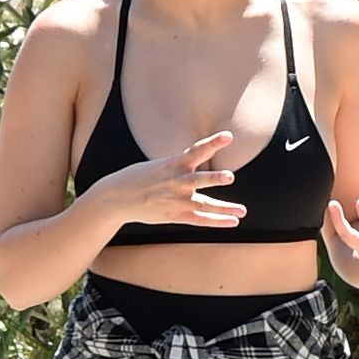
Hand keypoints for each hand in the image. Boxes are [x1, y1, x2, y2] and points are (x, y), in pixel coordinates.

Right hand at [99, 131, 245, 228]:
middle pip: (199, 179)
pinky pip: (199, 220)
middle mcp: (177, 182)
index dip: (213, 142)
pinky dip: (217, 222)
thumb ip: (180, 165)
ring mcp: (176, 200)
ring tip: (242, 210)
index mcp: (173, 164)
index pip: (197, 150)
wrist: (117, 197)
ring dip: (223, 208)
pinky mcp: (175, 215)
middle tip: (230, 176)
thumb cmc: (140, 177)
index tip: (229, 136)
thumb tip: (196, 161)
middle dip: (214, 178)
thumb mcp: (160, 165)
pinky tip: (233, 222)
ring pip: (204, 204)